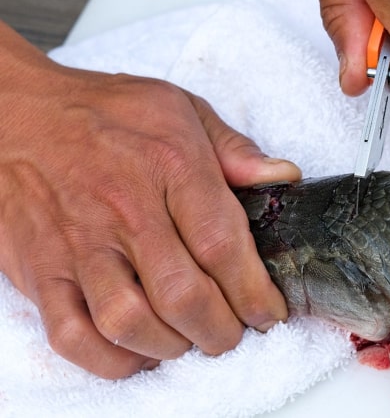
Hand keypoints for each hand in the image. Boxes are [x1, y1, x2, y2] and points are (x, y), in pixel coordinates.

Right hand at [0, 22, 300, 378]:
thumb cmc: (103, 112)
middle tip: (235, 333)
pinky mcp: (42, 271)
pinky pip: (72, 335)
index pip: (222, 244)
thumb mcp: (181, 109)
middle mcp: (125, 210)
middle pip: (183, 295)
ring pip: (130, 323)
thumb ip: (235, 149)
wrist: (15, 115)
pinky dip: (112, 359)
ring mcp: (78, 245)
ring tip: (190, 339)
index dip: (254, 291)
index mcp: (169, 166)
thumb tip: (284, 177)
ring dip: (172, 346)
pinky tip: (138, 350)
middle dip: (221, 330)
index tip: (270, 312)